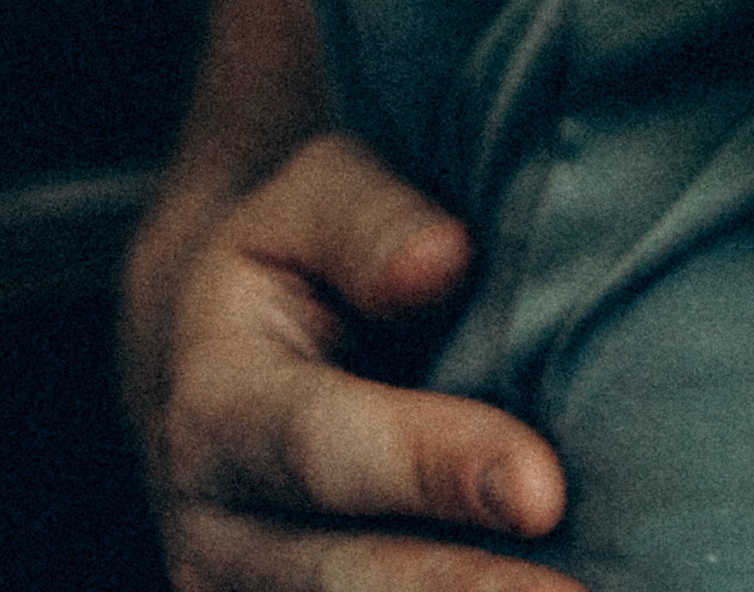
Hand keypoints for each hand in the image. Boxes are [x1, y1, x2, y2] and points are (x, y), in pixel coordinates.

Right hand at [120, 130, 576, 591]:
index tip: (541, 491)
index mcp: (215, 407)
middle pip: (346, 581)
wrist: (212, 352)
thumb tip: (441, 259)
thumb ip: (368, 221)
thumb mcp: (309, 200)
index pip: (329, 449)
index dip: (434, 469)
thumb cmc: (291, 258)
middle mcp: (217, 529)